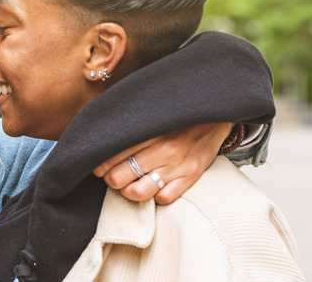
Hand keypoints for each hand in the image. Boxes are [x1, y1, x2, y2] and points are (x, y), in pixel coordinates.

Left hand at [92, 122, 231, 203]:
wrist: (214, 114)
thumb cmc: (174, 116)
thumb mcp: (150, 113)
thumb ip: (128, 124)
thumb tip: (98, 134)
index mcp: (148, 131)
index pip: (110, 156)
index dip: (99, 165)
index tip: (100, 165)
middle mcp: (162, 149)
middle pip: (118, 177)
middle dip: (112, 179)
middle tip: (115, 175)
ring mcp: (177, 165)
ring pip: (138, 192)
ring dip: (130, 191)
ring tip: (131, 184)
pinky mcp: (191, 177)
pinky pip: (164, 198)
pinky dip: (156, 196)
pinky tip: (154, 186)